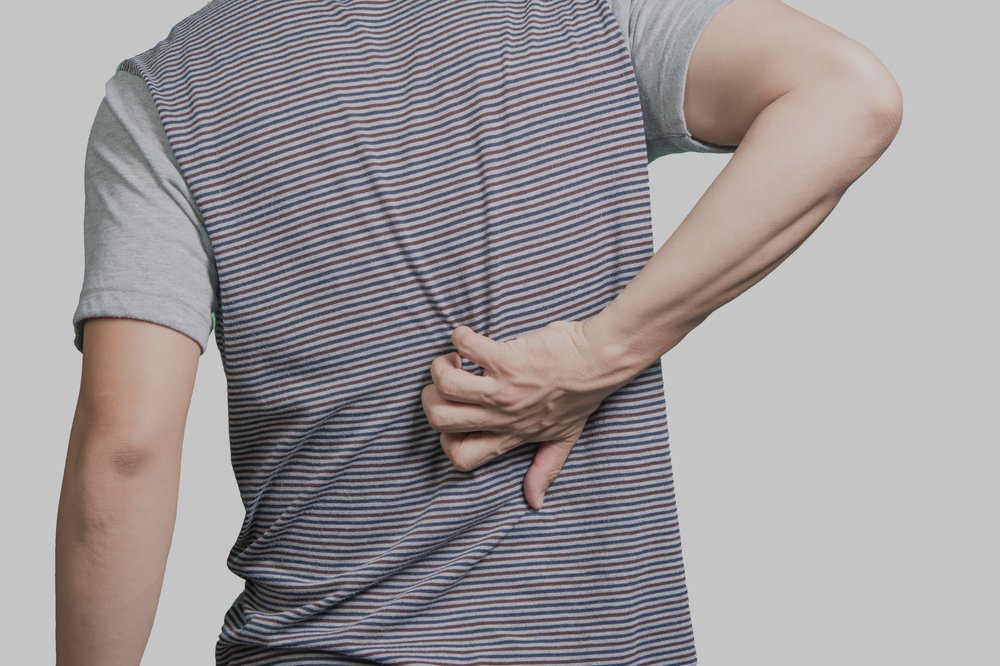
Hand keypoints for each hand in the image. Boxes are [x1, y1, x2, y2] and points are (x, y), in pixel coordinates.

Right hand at [421, 320, 632, 510]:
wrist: (601, 361)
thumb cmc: (584, 394)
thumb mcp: (565, 438)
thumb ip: (546, 468)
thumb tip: (535, 502)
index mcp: (512, 436)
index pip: (461, 457)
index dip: (446, 439)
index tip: (456, 415)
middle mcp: (504, 416)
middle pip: (441, 420)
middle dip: (431, 400)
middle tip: (447, 382)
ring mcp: (504, 388)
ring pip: (446, 386)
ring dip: (440, 367)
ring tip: (456, 359)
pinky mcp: (507, 359)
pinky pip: (466, 347)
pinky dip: (460, 337)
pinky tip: (468, 337)